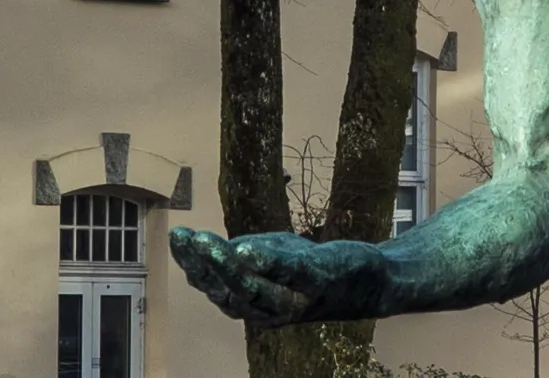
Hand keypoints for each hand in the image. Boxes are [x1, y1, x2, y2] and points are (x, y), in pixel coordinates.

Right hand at [169, 226, 390, 326]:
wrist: (370, 281)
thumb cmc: (316, 269)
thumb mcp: (275, 257)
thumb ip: (244, 255)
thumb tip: (209, 248)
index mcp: (253, 304)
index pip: (215, 288)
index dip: (193, 265)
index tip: (177, 239)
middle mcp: (269, 310)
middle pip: (226, 290)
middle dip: (201, 264)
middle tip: (182, 238)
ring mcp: (295, 298)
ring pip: (252, 287)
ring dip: (225, 264)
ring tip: (203, 241)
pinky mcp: (319, 281)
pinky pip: (289, 275)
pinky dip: (267, 263)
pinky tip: (247, 248)